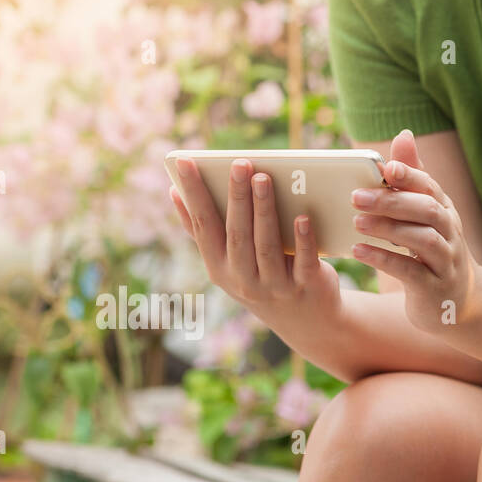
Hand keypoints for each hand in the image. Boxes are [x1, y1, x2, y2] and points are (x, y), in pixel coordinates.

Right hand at [169, 156, 343, 332]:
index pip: (203, 225)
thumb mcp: (228, 261)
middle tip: (239, 163)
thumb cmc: (261, 277)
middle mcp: (243, 280)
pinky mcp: (306, 286)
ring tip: (263, 178)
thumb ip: (203, 230)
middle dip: (236, 198)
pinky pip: (303, 261)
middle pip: (237, 234)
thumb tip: (174, 191)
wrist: (307, 320)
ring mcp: (274, 286)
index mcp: (219, 267)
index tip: (186, 161)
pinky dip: (303, 240)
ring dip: (264, 210)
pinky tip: (302, 216)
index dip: (193, 193)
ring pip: (266, 246)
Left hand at [350, 130, 481, 332]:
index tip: (386, 166)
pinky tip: (359, 251)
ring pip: (422, 239)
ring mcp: (445, 261)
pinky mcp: (433, 287)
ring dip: (388, 229)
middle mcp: (450, 232)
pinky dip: (384, 259)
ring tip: (356, 222)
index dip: (410, 175)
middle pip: (427, 210)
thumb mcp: (426, 215)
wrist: (458, 303)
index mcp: (445, 211)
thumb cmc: (434, 250)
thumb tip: (403, 135)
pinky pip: (410, 271)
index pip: (430, 187)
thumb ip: (413, 178)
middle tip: (355, 196)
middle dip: (392, 201)